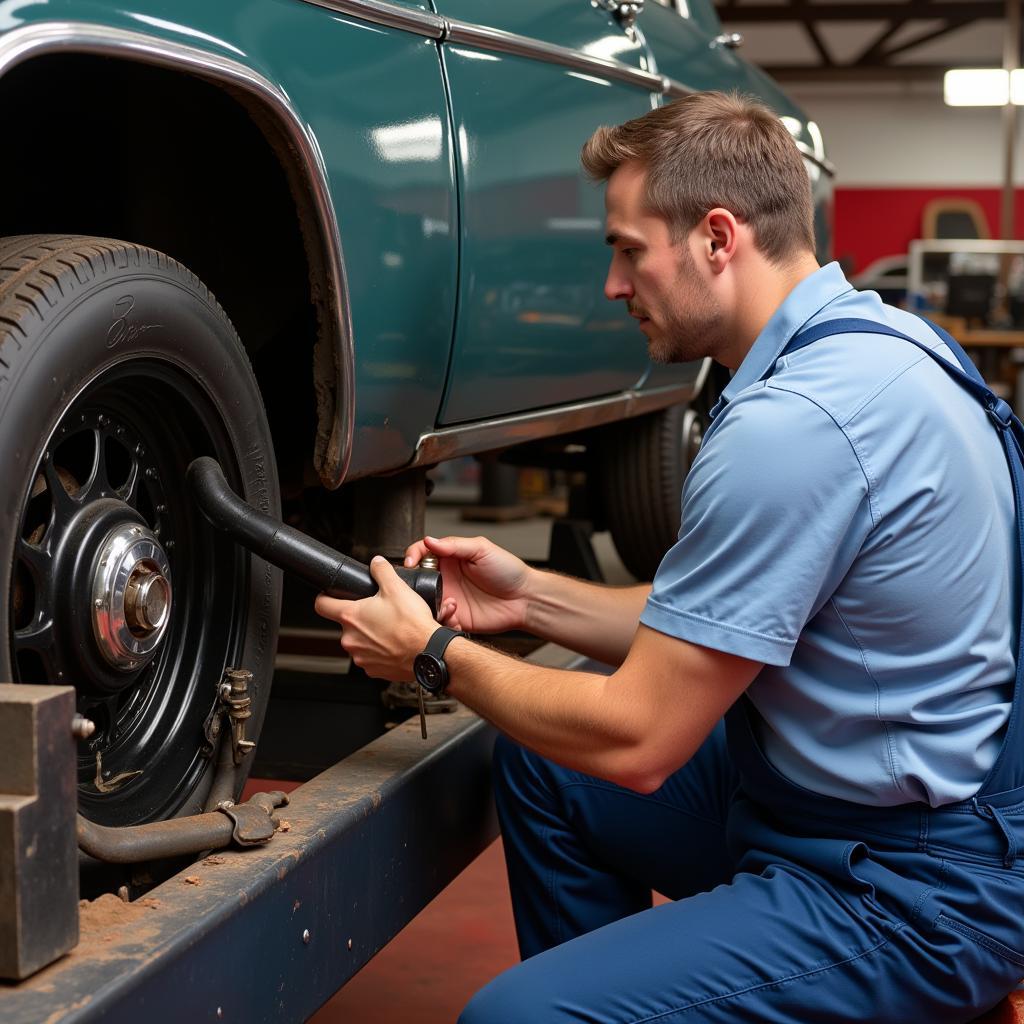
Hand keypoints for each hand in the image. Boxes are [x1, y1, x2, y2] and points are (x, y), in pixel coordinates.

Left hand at [313, 556, 437, 680]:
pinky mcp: (373, 670)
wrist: (428, 652)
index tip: (329, 596)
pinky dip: (380, 651)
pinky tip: (394, 644)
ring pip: (359, 641)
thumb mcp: (397, 588)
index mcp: (351, 617)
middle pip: (346, 624)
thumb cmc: (412, 625)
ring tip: (390, 629)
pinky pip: (371, 657)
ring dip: (370, 635)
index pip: (321, 605)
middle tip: (378, 612)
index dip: (324, 597)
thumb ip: (382, 571)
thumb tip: (376, 563)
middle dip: (360, 617)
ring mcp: (361, 657)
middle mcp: (351, 639)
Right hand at [403, 535, 531, 633]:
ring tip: (449, 603)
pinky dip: (442, 619)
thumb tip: (430, 540)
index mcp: (451, 558)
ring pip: (424, 601)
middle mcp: (447, 578)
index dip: (412, 555)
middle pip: (418, 578)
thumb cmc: (508, 571)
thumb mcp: (482, 549)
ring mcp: (449, 598)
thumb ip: (454, 545)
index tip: (410, 562)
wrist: (524, 599)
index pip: (422, 552)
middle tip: (420, 587)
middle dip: (414, 584)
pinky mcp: (455, 617)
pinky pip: (439, 620)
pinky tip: (456, 615)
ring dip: (429, 603)